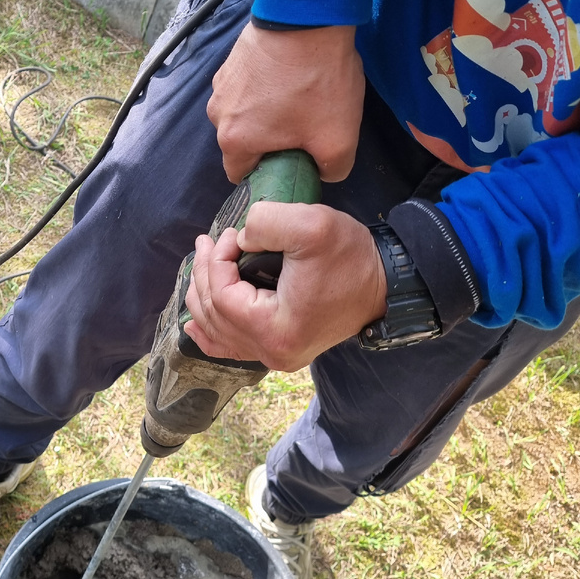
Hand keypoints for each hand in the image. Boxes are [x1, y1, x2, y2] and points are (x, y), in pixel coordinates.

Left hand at [183, 203, 386, 370]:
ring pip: (218, 331)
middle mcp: (272, 353)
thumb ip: (266, 222)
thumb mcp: (311, 225)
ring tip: (201, 264)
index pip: (222, 296)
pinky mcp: (281, 349)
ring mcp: (275, 356)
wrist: (385, 282)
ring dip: (203, 296)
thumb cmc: (352, 258)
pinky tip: (194, 324)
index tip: (229, 235)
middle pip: (214, 315)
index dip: (216, 262)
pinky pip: (232, 347)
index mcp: (275, 330)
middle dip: (203, 274)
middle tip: (205, 242)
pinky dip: (211, 332)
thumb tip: (241, 238)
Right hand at [207, 22, 364, 183]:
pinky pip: (247, 88)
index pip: (242, 177)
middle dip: (271, 143)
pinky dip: (266, 89)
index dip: (269, 177)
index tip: (295, 163)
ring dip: (268, 114)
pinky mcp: (231, 60)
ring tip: (300, 97)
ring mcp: (221, 83)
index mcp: (234, 140)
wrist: (308, 15)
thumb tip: (323, 172)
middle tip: (306, 126)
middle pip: (244, 144)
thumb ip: (331, 171)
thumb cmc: (317, 82)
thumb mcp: (339, 140)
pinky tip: (292, 77)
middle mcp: (217, 113)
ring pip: (246, 115)